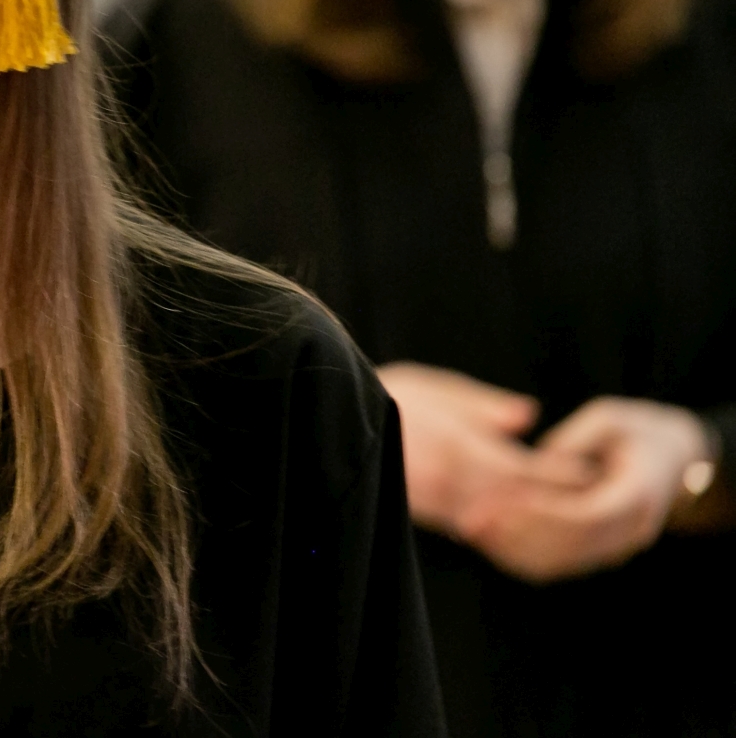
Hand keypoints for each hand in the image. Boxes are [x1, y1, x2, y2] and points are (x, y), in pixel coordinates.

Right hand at [378, 362, 589, 537]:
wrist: (326, 422)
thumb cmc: (380, 395)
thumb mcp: (430, 386)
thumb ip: (479, 405)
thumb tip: (527, 416)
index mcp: (456, 442)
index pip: (521, 467)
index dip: (557, 473)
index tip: (588, 471)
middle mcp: (447, 477)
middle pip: (515, 501)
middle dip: (553, 501)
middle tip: (592, 500)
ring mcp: (432, 501)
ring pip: (495, 521)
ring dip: (530, 521)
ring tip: (566, 520)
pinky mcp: (420, 515)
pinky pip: (469, 529)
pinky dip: (499, 532)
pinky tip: (515, 528)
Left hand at [459, 397, 714, 583]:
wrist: (675, 460)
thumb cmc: (638, 430)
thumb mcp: (610, 419)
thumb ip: (575, 439)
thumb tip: (537, 462)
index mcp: (638, 493)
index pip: (588, 515)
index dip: (542, 511)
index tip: (502, 500)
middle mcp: (631, 528)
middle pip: (570, 545)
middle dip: (518, 534)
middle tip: (471, 519)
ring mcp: (618, 545)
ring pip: (562, 562)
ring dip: (513, 550)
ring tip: (470, 528)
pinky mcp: (600, 551)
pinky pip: (560, 563)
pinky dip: (522, 555)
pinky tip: (487, 537)